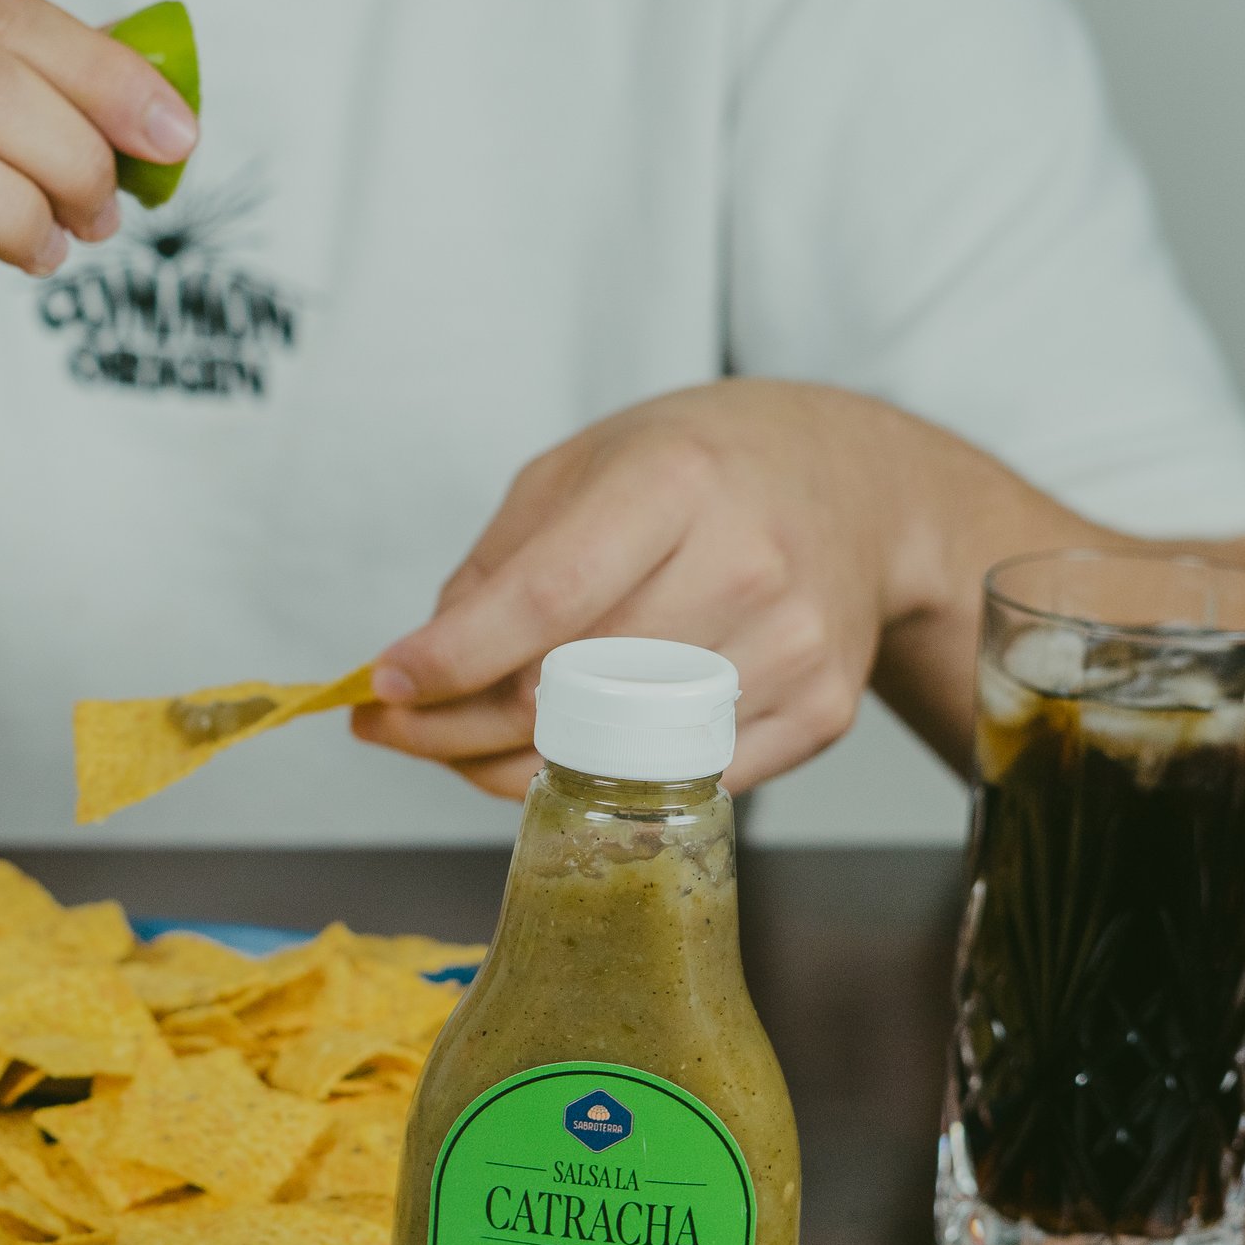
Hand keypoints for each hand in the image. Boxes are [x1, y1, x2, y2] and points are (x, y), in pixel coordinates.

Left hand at [353, 380, 934, 795]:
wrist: (861, 486)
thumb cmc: (701, 468)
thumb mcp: (582, 470)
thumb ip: (497, 566)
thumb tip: (422, 669)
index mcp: (676, 481)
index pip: (547, 598)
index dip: (453, 657)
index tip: (384, 687)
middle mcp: (746, 564)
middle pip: (571, 689)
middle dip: (459, 727)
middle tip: (400, 728)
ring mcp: (792, 647)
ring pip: (616, 751)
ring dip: (518, 763)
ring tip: (468, 741)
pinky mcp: (819, 712)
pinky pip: (676, 777)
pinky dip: (604, 776)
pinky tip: (567, 746)